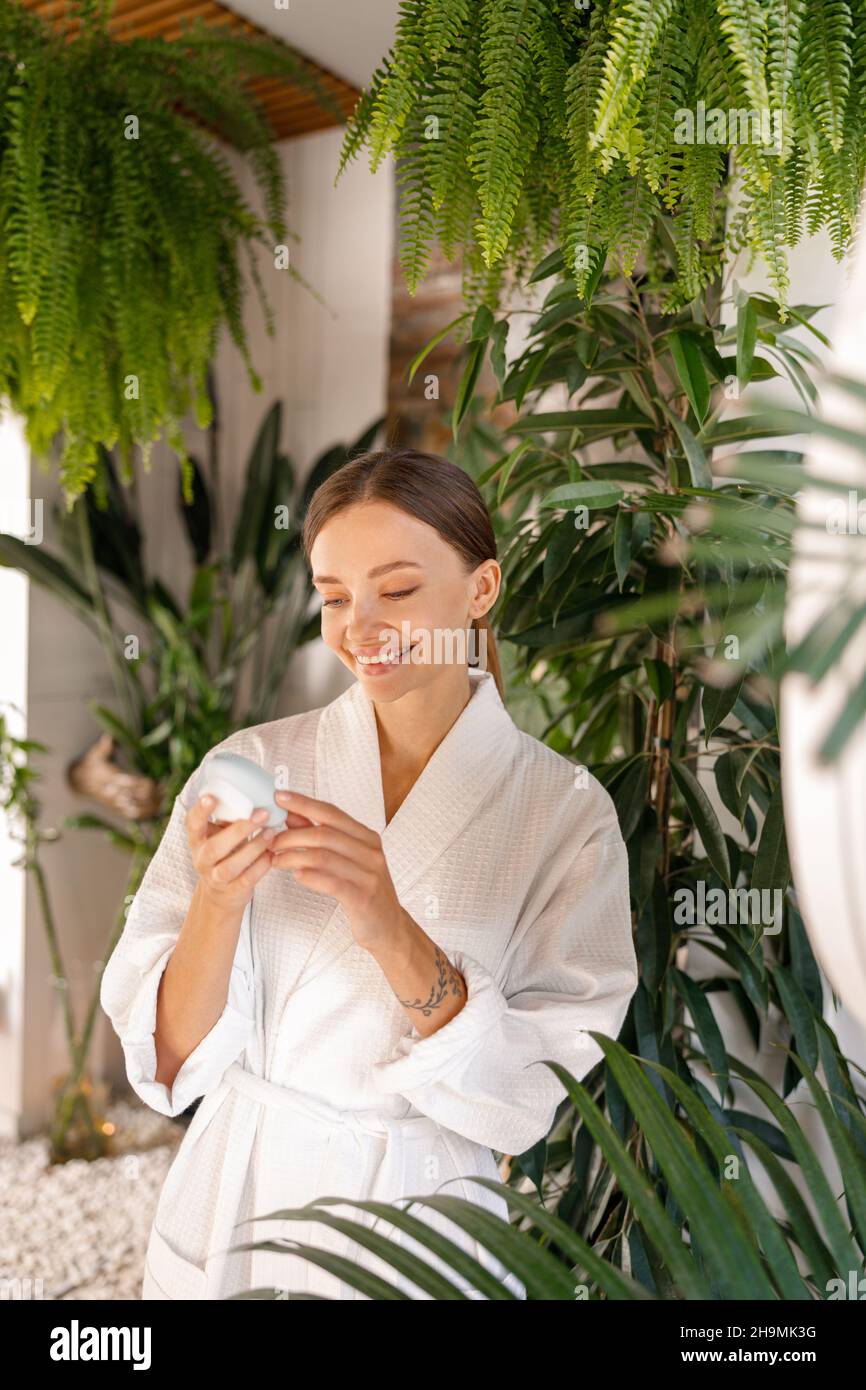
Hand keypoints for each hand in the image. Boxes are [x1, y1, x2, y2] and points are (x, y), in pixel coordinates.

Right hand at [186, 795, 278, 912]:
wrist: (221, 893)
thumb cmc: (225, 853)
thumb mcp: (221, 834)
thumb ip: (230, 817)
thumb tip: (254, 790)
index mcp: (197, 839)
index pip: (192, 824)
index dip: (200, 811)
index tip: (211, 797)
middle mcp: (202, 859)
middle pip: (214, 847)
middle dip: (239, 830)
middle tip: (261, 814)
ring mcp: (216, 877)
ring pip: (231, 865)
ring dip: (253, 847)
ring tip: (271, 832)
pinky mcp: (233, 891)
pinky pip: (247, 879)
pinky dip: (261, 866)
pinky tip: (272, 853)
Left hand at [268, 791, 403, 948]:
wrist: (388, 926)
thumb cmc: (364, 891)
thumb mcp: (347, 860)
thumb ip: (322, 837)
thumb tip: (293, 815)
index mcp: (367, 838)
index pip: (332, 813)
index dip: (304, 803)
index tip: (280, 796)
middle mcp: (371, 852)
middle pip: (325, 833)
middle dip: (291, 835)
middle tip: (271, 841)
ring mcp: (369, 875)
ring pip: (324, 856)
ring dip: (293, 857)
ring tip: (275, 860)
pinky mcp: (363, 898)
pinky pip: (332, 883)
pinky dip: (310, 877)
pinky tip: (296, 876)